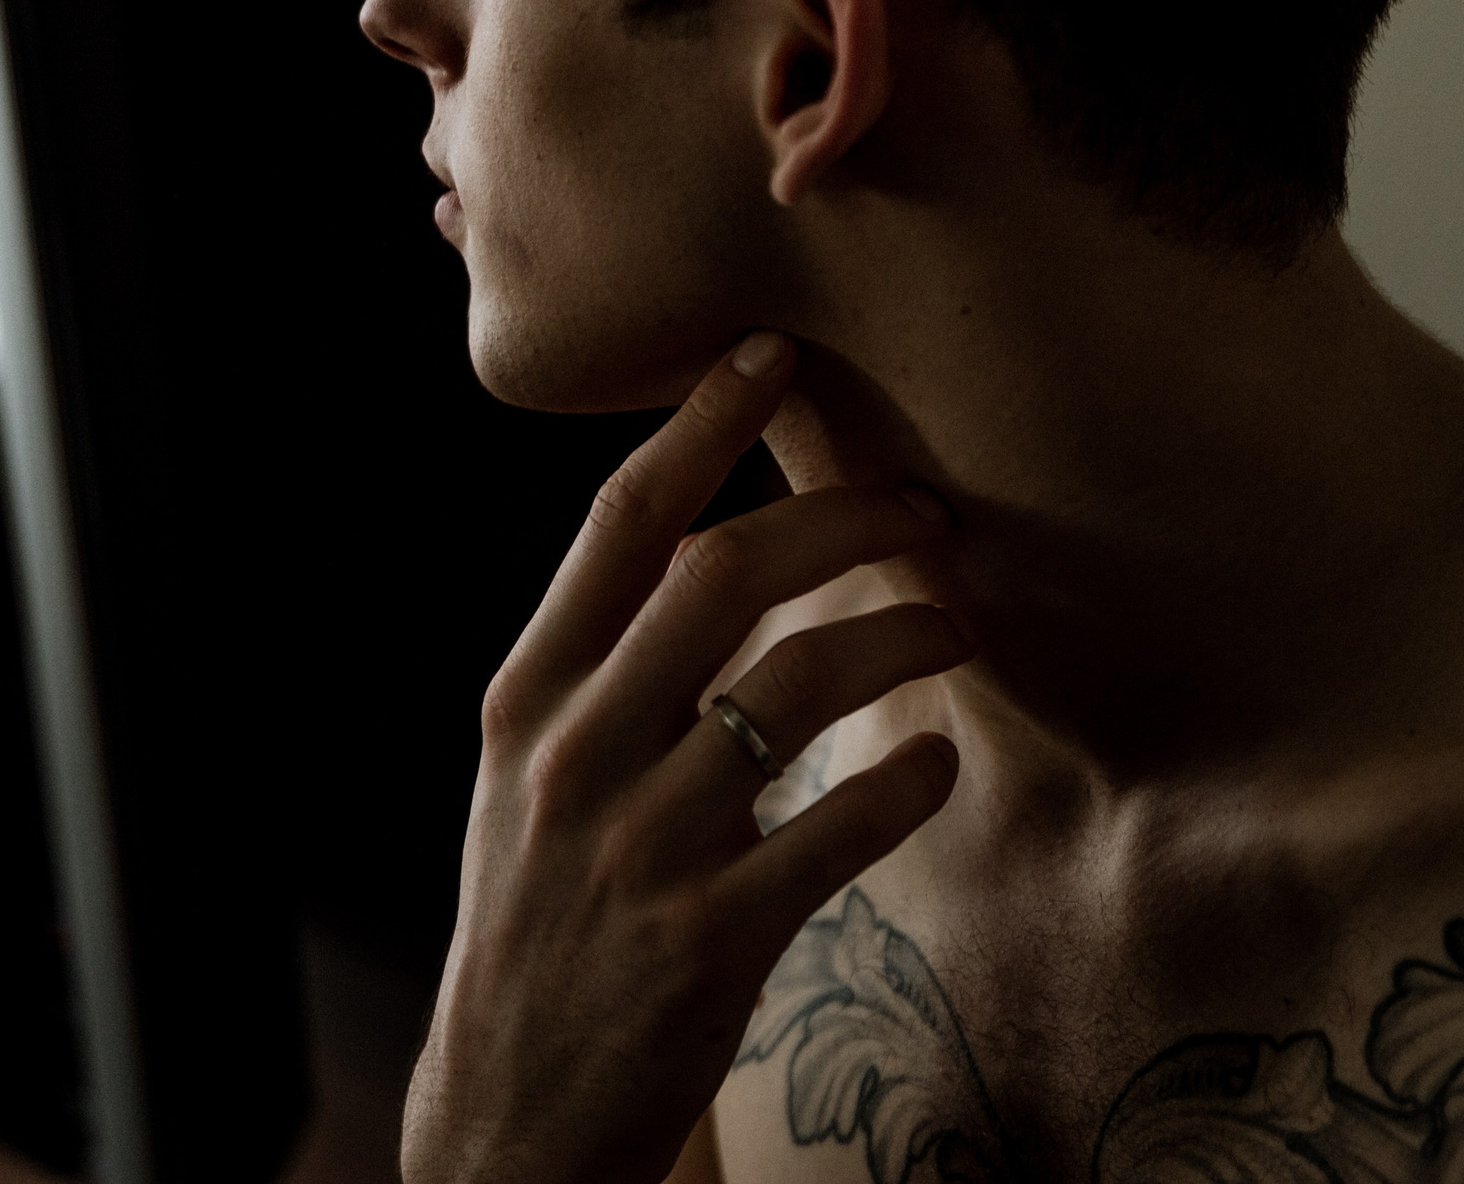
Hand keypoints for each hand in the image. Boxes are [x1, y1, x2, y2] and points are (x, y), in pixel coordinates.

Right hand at [402, 332, 969, 1183]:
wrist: (509, 1105)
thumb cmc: (535, 919)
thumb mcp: (524, 778)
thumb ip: (596, 670)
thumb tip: (697, 552)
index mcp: (525, 698)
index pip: (617, 525)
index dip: (700, 427)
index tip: (767, 359)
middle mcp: (576, 752)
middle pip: (726, 573)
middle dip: (841, 514)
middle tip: (920, 505)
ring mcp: (644, 845)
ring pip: (799, 682)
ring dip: (898, 631)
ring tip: (954, 623)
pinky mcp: (715, 935)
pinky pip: (843, 823)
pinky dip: (908, 777)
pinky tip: (936, 757)